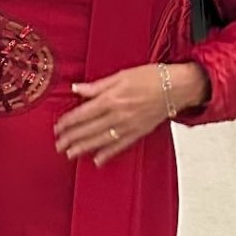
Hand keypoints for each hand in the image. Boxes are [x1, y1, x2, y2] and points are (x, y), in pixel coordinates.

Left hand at [54, 63, 205, 164]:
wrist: (177, 87)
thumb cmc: (151, 77)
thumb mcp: (121, 75)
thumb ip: (97, 86)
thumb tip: (76, 88)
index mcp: (112, 98)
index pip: (83, 113)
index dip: (69, 122)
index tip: (58, 128)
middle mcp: (119, 114)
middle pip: (89, 129)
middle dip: (72, 138)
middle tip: (58, 145)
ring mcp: (129, 125)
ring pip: (102, 140)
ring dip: (84, 148)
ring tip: (70, 154)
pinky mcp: (139, 132)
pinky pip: (120, 145)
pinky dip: (108, 153)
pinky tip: (97, 160)